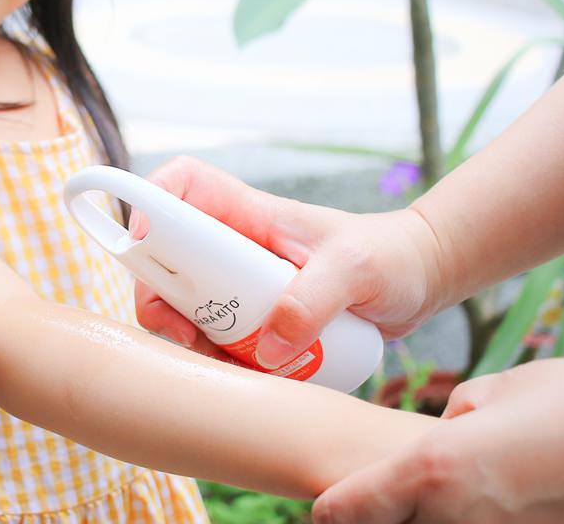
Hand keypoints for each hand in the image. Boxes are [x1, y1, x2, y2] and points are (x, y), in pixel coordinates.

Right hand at [131, 157, 443, 367]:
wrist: (418, 281)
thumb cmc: (389, 256)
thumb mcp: (356, 270)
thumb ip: (313, 301)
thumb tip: (270, 344)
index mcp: (249, 214)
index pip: (181, 184)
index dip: (151, 201)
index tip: (145, 240)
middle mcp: (234, 247)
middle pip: (165, 259)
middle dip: (158, 296)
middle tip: (180, 332)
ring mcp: (242, 285)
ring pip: (185, 307)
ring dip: (188, 338)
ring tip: (220, 363)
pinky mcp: (255, 321)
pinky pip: (217, 341)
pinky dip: (219, 363)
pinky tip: (243, 378)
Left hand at [312, 358, 563, 522]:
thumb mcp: (499, 392)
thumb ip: (453, 418)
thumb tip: (439, 435)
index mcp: (431, 470)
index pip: (340, 513)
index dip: (329, 507)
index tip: (325, 501)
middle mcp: (454, 520)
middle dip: (372, 517)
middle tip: (373, 498)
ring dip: (422, 519)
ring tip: (445, 492)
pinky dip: (469, 521)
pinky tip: (491, 503)